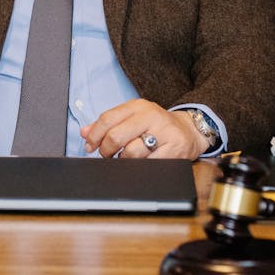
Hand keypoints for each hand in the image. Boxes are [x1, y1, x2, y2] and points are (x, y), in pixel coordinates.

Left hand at [80, 99, 207, 160]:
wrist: (189, 130)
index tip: (90, 146)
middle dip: (106, 150)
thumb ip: (109, 124)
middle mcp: (151, 116)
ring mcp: (163, 133)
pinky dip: (138, 167)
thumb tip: (85, 132)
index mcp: (138, 106)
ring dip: (122, 161)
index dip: (94, 135)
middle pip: (116, 136)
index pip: (107, 119)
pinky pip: (148, 164)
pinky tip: (139, 163)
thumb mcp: (133, 118)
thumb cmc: (156, 125)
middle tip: (106, 155)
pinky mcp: (174, 150)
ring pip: (131, 153)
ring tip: (124, 159)